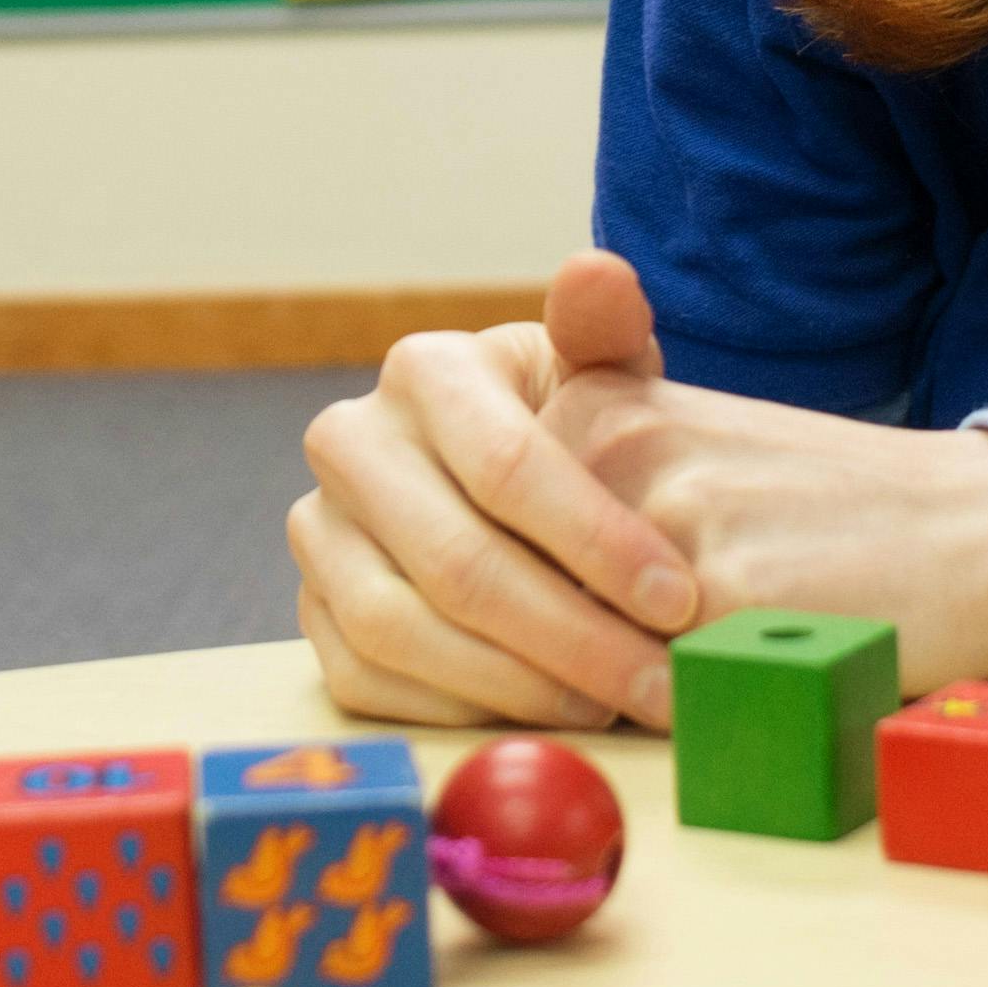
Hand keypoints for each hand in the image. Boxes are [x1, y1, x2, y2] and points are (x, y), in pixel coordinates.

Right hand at [290, 258, 707, 731]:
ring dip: (517, 684)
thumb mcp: (597, 374)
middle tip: (659, 684)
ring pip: (403, 630)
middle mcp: (349, 442)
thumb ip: (607, 330)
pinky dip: (459, 710)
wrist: (506, 478)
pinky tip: (538, 714)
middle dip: (574, 636)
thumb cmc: (570, 429)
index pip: (508, 467)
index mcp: (424, 370)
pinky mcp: (309, 610)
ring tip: (610, 705)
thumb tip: (597, 272)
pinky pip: (369, 679)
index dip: (598, 540)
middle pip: (457, 561)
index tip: (678, 599)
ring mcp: (317, 531)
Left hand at [534, 257, 987, 688]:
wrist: (972, 526)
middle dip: (572, 654)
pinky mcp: (722, 602)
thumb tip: (469, 591)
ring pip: (581, 658)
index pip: (491, 546)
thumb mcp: (685, 440)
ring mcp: (664, 521)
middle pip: (525, 606)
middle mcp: (613, 447)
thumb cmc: (817, 505)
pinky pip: (653, 700)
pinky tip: (758, 671)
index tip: (625, 600)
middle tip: (682, 636)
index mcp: (591, 405)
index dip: (546, 606)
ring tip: (726, 648)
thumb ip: (575, 479)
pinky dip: (689, 713)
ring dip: (627, 688)